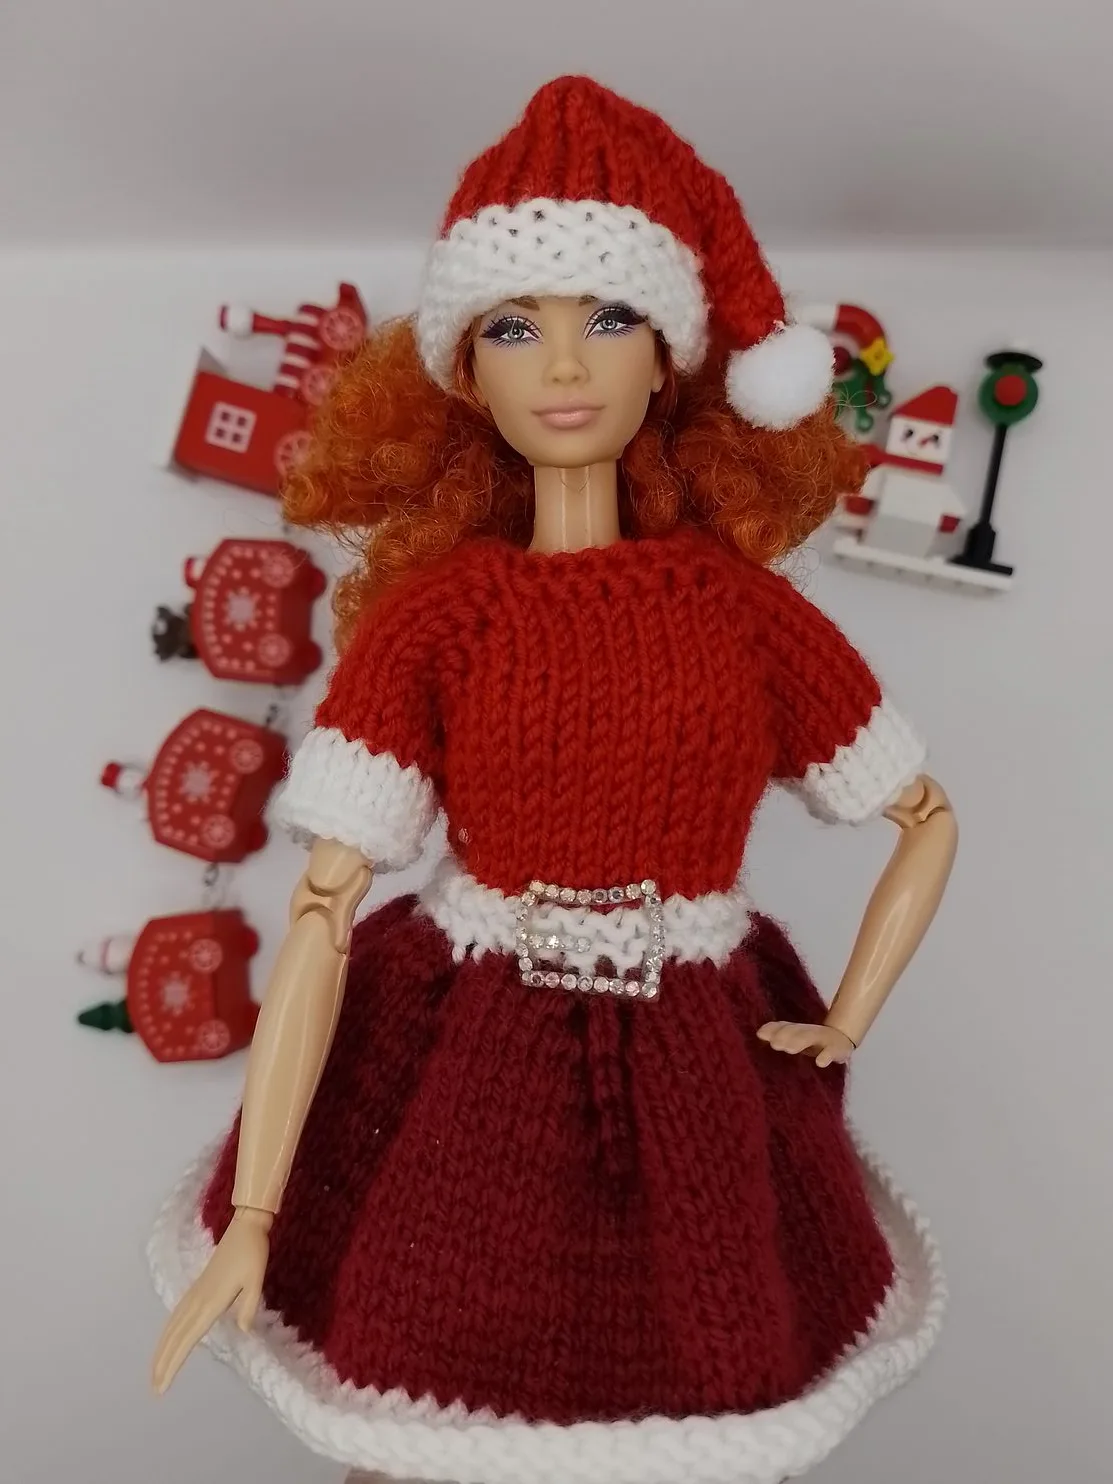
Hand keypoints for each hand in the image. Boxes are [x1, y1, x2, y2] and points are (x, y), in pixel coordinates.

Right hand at [151, 1206, 271, 1394]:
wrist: (245, 1226)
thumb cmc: (253, 1252)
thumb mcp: (257, 1279)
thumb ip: (249, 1304)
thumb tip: (244, 1329)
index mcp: (212, 1301)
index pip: (189, 1338)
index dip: (174, 1362)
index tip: (163, 1383)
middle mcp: (199, 1299)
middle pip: (175, 1336)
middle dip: (163, 1362)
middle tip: (155, 1388)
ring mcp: (196, 1292)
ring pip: (173, 1326)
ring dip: (162, 1349)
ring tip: (155, 1372)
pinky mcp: (197, 1287)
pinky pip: (177, 1314)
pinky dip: (169, 1331)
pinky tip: (167, 1339)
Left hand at [756, 1021, 855, 1067]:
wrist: (840, 1037)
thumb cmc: (809, 1041)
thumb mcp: (794, 1037)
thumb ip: (777, 1034)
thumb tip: (759, 1033)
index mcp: (796, 1029)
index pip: (783, 1026)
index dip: (773, 1030)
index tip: (760, 1035)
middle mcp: (807, 1031)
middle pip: (795, 1030)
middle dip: (784, 1036)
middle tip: (774, 1044)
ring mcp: (822, 1039)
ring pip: (810, 1038)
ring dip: (800, 1041)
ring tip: (789, 1049)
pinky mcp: (836, 1049)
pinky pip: (832, 1052)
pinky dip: (826, 1056)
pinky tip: (820, 1063)